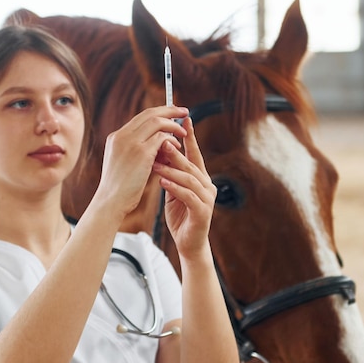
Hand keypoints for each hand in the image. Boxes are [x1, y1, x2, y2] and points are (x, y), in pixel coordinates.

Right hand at [95, 106, 188, 218]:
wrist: (111, 202)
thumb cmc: (120, 189)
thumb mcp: (124, 164)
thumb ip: (138, 151)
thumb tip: (160, 144)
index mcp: (116, 137)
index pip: (141, 117)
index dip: (158, 113)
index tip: (171, 114)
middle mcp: (122, 135)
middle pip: (150, 113)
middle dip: (169, 110)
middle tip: (184, 112)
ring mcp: (130, 142)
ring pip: (157, 122)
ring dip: (173, 125)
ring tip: (183, 133)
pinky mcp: (141, 152)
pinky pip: (162, 138)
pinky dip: (172, 140)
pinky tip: (177, 147)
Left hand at [152, 117, 216, 257]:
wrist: (189, 244)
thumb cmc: (180, 216)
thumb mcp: (173, 190)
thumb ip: (171, 173)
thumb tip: (159, 151)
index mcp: (201, 178)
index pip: (195, 153)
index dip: (190, 136)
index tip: (183, 118)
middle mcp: (207, 185)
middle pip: (191, 164)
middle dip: (175, 152)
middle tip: (160, 141)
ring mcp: (207, 199)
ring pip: (190, 178)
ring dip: (172, 169)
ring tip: (155, 163)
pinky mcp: (202, 212)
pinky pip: (188, 196)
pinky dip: (175, 188)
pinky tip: (163, 182)